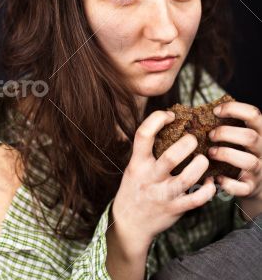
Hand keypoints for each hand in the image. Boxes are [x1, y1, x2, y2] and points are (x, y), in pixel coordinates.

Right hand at [110, 110, 215, 252]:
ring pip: (186, 179)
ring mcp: (162, 195)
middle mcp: (149, 177)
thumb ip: (148, 150)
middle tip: (193, 139)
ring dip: (200, 166)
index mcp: (137, 163)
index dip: (158, 119)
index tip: (170, 116)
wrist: (128, 223)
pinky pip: (197, 199)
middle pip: (170, 157)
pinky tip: (211, 182)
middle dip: (187, 144)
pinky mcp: (175, 209)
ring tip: (204, 159)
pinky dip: (208, 190)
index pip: (143, 134)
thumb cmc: (135, 187)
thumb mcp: (134, 166)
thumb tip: (169, 122)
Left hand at [208, 101, 261, 203]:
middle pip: (250, 137)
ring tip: (210, 153)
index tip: (215, 111)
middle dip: (226, 133)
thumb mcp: (241, 136)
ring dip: (226, 155)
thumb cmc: (241, 152)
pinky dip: (228, 183)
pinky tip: (217, 178)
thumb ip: (230, 125)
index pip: (254, 114)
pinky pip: (242, 187)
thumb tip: (199, 112)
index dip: (234, 109)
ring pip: (249, 161)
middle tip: (210, 135)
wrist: (255, 183)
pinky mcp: (251, 187)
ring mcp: (259, 169)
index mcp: (260, 132)